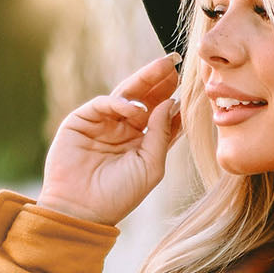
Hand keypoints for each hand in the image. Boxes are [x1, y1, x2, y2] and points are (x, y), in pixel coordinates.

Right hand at [35, 53, 183, 226]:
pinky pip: (104, 103)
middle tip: (176, 62)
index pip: (161, 116)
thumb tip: (172, 103)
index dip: (175, 100)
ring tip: (165, 68)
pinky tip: (135, 109)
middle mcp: (123, 131)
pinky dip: (120, 103)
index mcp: (142, 144)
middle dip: (161, 81)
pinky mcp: (82, 120)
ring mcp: (103, 124)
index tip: (192, 85)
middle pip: (146, 99)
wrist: (81, 210)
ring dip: (145, 80)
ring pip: (127, 94)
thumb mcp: (150, 167)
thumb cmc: (118, 196)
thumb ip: (162, 135)